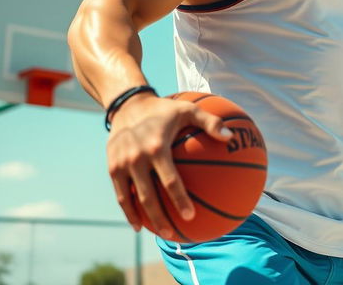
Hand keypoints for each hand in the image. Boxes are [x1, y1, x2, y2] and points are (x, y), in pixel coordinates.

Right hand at [106, 93, 232, 237]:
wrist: (128, 105)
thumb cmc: (164, 109)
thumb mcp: (188, 109)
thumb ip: (210, 122)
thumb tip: (230, 137)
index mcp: (156, 147)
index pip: (169, 180)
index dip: (179, 200)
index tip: (190, 216)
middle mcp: (137, 158)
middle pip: (149, 196)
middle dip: (161, 219)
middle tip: (175, 236)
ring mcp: (122, 164)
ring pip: (132, 200)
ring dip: (145, 220)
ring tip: (160, 234)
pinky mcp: (112, 168)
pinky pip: (121, 194)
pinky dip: (128, 211)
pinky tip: (138, 224)